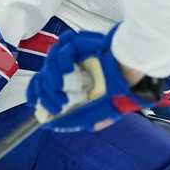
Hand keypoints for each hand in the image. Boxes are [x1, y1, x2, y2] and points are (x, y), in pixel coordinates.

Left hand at [27, 28, 163, 132]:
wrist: (133, 75)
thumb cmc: (120, 94)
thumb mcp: (98, 114)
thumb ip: (77, 119)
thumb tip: (51, 126)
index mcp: (71, 84)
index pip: (43, 85)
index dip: (36, 93)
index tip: (35, 102)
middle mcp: (69, 69)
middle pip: (43, 75)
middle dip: (45, 92)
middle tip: (57, 103)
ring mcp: (73, 55)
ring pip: (49, 62)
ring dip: (51, 77)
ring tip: (60, 86)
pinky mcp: (78, 43)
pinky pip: (62, 48)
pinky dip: (61, 60)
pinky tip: (69, 70)